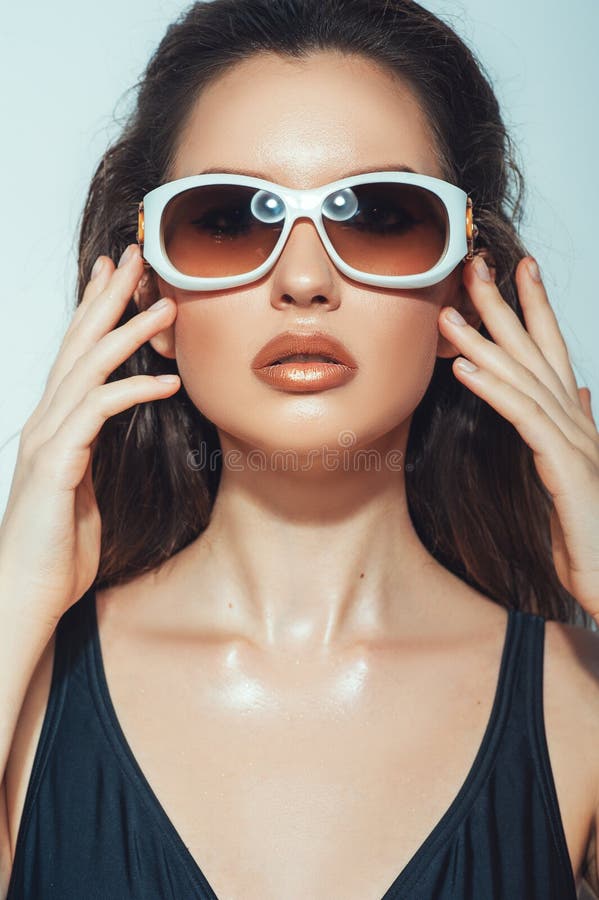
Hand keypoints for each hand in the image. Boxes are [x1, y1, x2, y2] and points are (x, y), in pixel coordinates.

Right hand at [0, 245, 179, 625]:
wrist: (26, 591)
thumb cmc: (56, 546)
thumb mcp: (84, 488)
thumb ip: (94, 453)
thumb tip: (114, 431)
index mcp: (56, 423)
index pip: (77, 354)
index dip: (95, 310)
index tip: (118, 276)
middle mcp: (47, 420)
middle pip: (78, 344)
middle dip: (108, 297)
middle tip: (136, 256)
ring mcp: (48, 438)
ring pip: (88, 368)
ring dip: (127, 333)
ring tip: (166, 307)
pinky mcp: (56, 462)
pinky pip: (97, 412)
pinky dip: (134, 391)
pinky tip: (168, 382)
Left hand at [438, 254, 598, 621]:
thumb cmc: (591, 532)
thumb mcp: (575, 472)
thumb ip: (572, 429)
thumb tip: (576, 393)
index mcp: (575, 420)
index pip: (553, 352)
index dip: (534, 309)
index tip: (515, 272)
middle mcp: (577, 420)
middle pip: (537, 351)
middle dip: (506, 305)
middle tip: (475, 266)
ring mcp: (575, 440)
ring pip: (525, 377)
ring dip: (485, 342)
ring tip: (449, 315)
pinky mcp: (567, 465)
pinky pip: (524, 418)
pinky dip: (494, 390)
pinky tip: (465, 370)